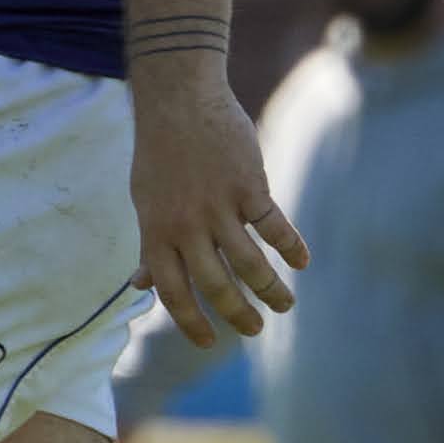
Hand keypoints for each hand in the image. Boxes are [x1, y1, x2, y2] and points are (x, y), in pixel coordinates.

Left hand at [129, 64, 305, 348]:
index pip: (173, 293)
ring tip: (285, 305)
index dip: (191, 322)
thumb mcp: (145, 201)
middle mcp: (187, 226)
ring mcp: (219, 206)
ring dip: (270, 289)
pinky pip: (274, 225)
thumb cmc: (160, 154)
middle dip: (238, 314)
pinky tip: (302, 262)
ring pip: (250, 262)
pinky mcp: (248, 185)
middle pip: (216, 284)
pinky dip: (290, 247)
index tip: (208, 343)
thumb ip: (149, 246)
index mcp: (157, 234)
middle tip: (255, 330)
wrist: (179, 100)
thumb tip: (141, 285)